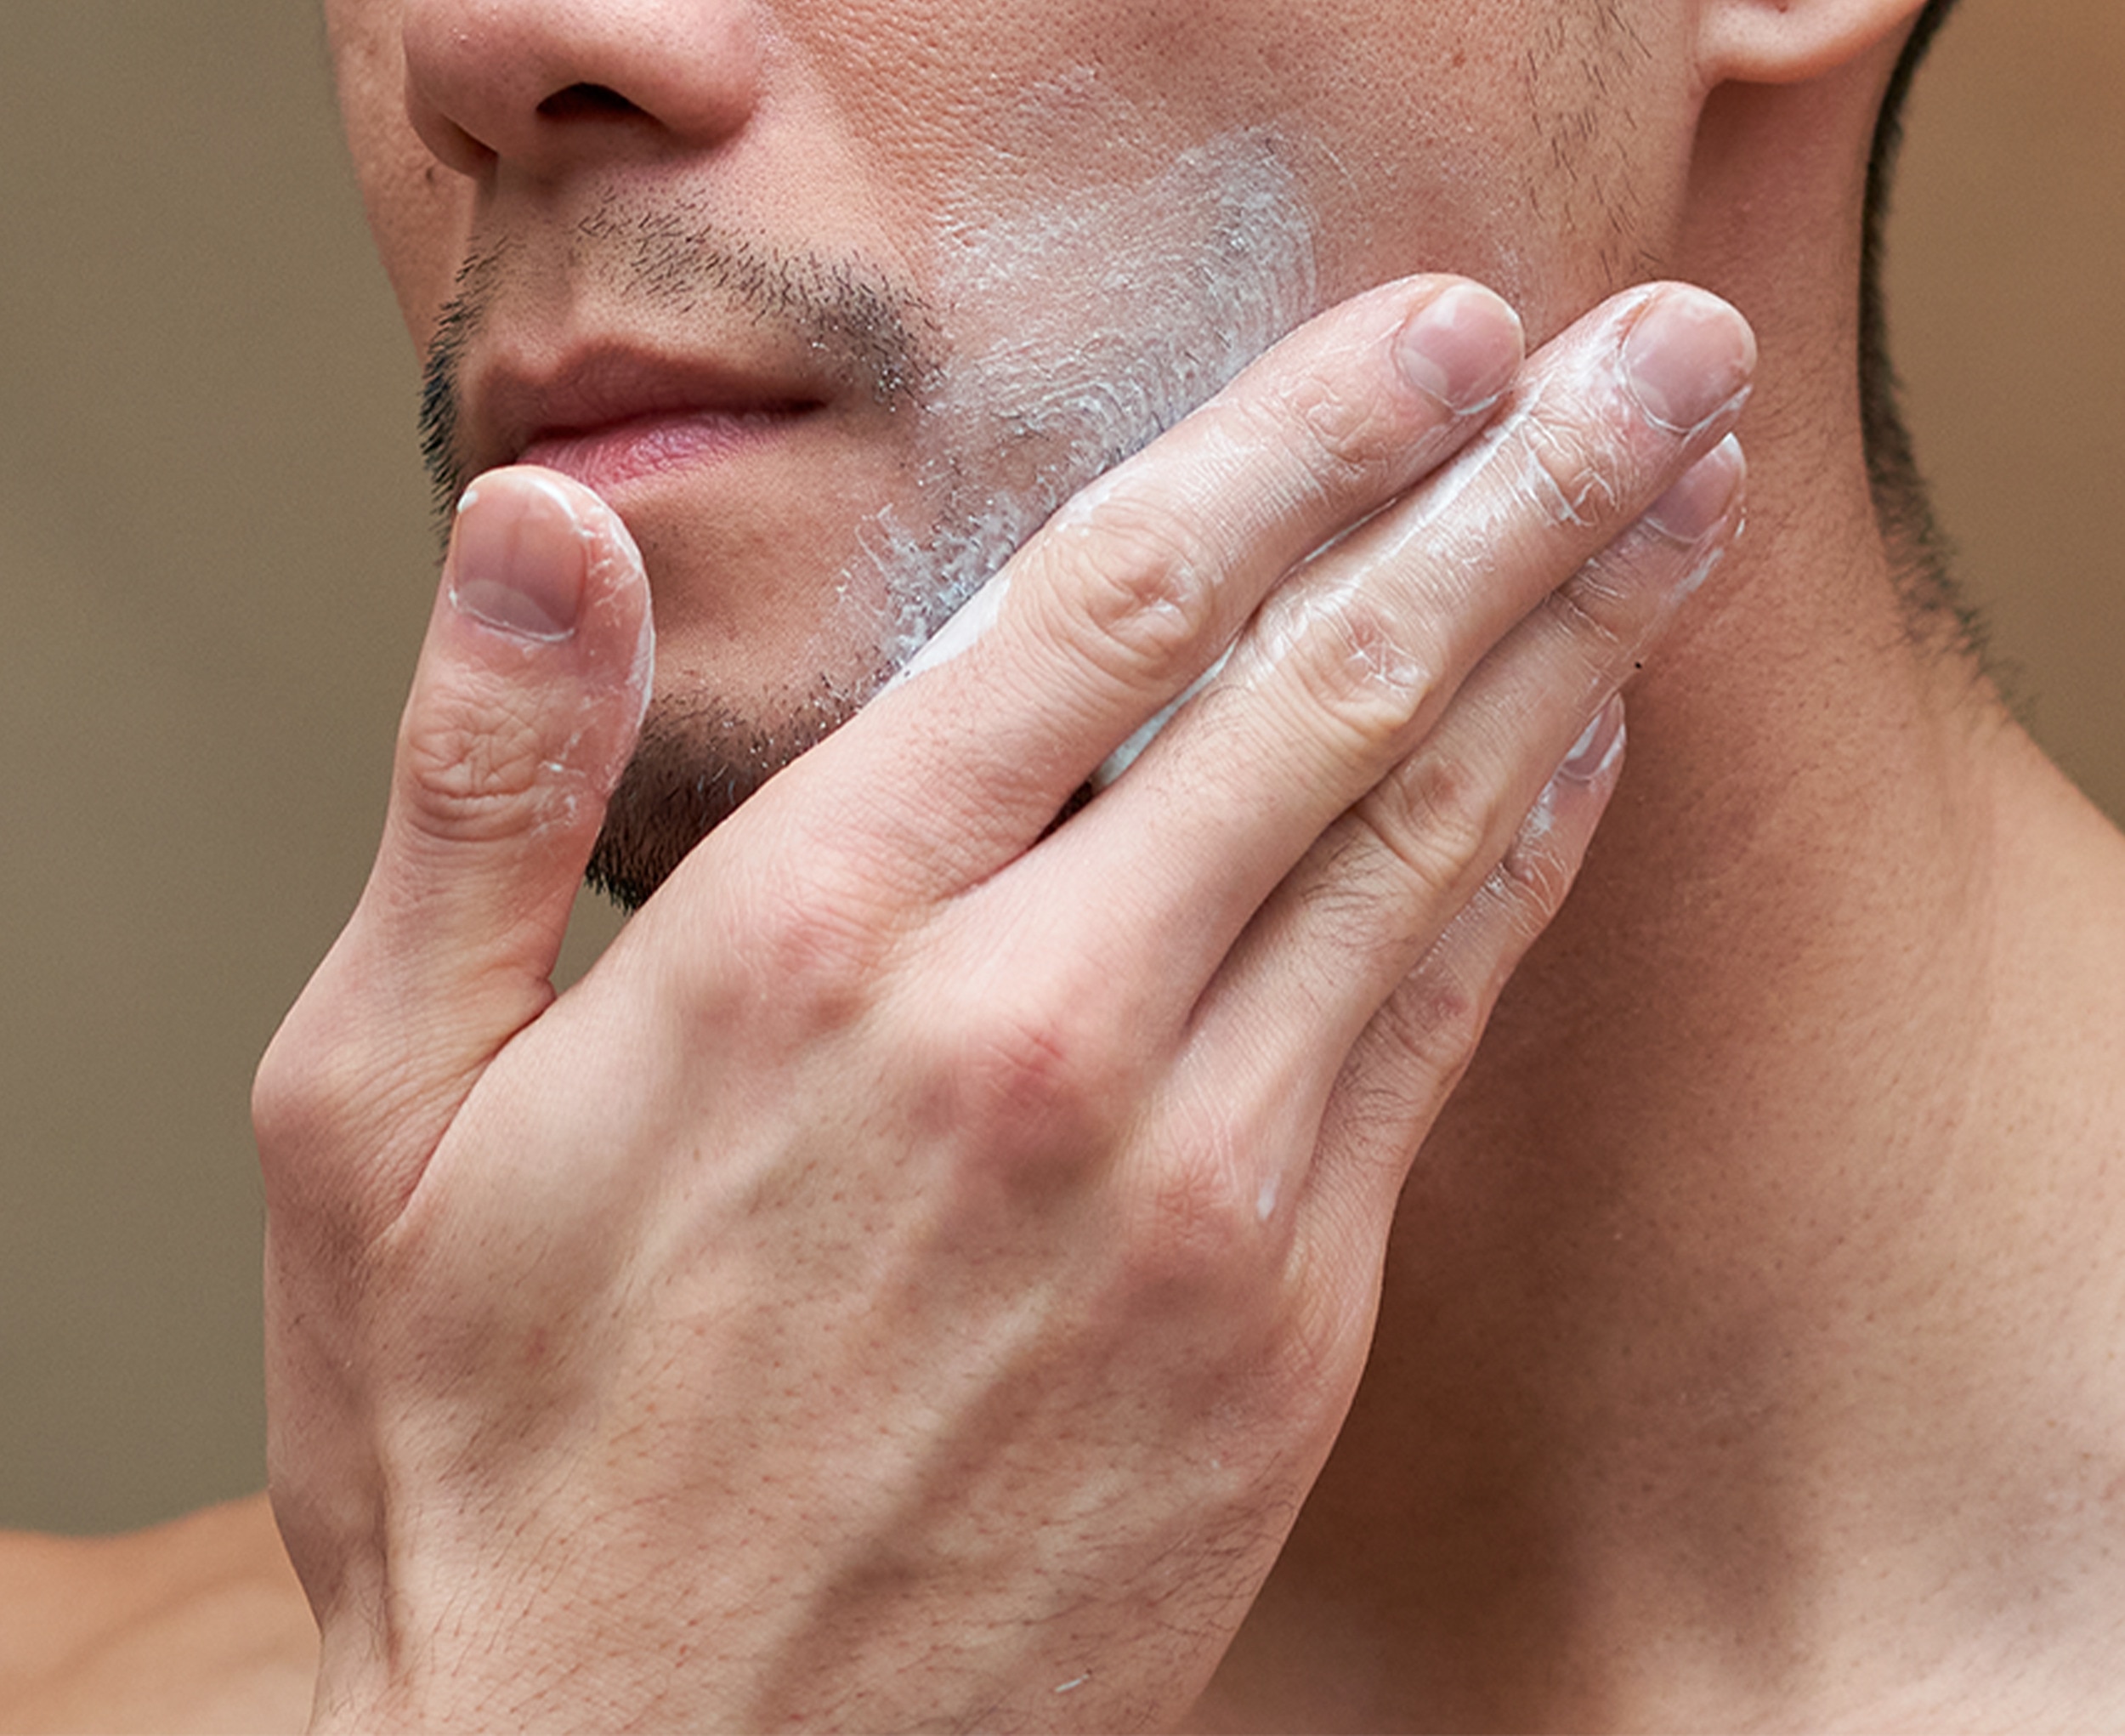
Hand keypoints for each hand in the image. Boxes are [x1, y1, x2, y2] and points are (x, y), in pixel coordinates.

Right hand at [256, 275, 1751, 1730]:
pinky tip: (1579, 753)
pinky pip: (1430, 1035)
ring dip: (1566, 645)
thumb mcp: (370, 1112)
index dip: (1292, 442)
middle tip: (1655, 355)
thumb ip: (475, 792)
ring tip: (1683, 498)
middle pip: (1323, 690)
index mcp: (807, 945)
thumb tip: (540, 530)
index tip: (1428, 331)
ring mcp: (1186, 1190)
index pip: (1104, 611)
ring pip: (1421, 843)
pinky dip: (1518, 869)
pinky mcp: (1276, 1326)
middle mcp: (1029, 1036)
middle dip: (1507, 494)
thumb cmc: (494, 1456)